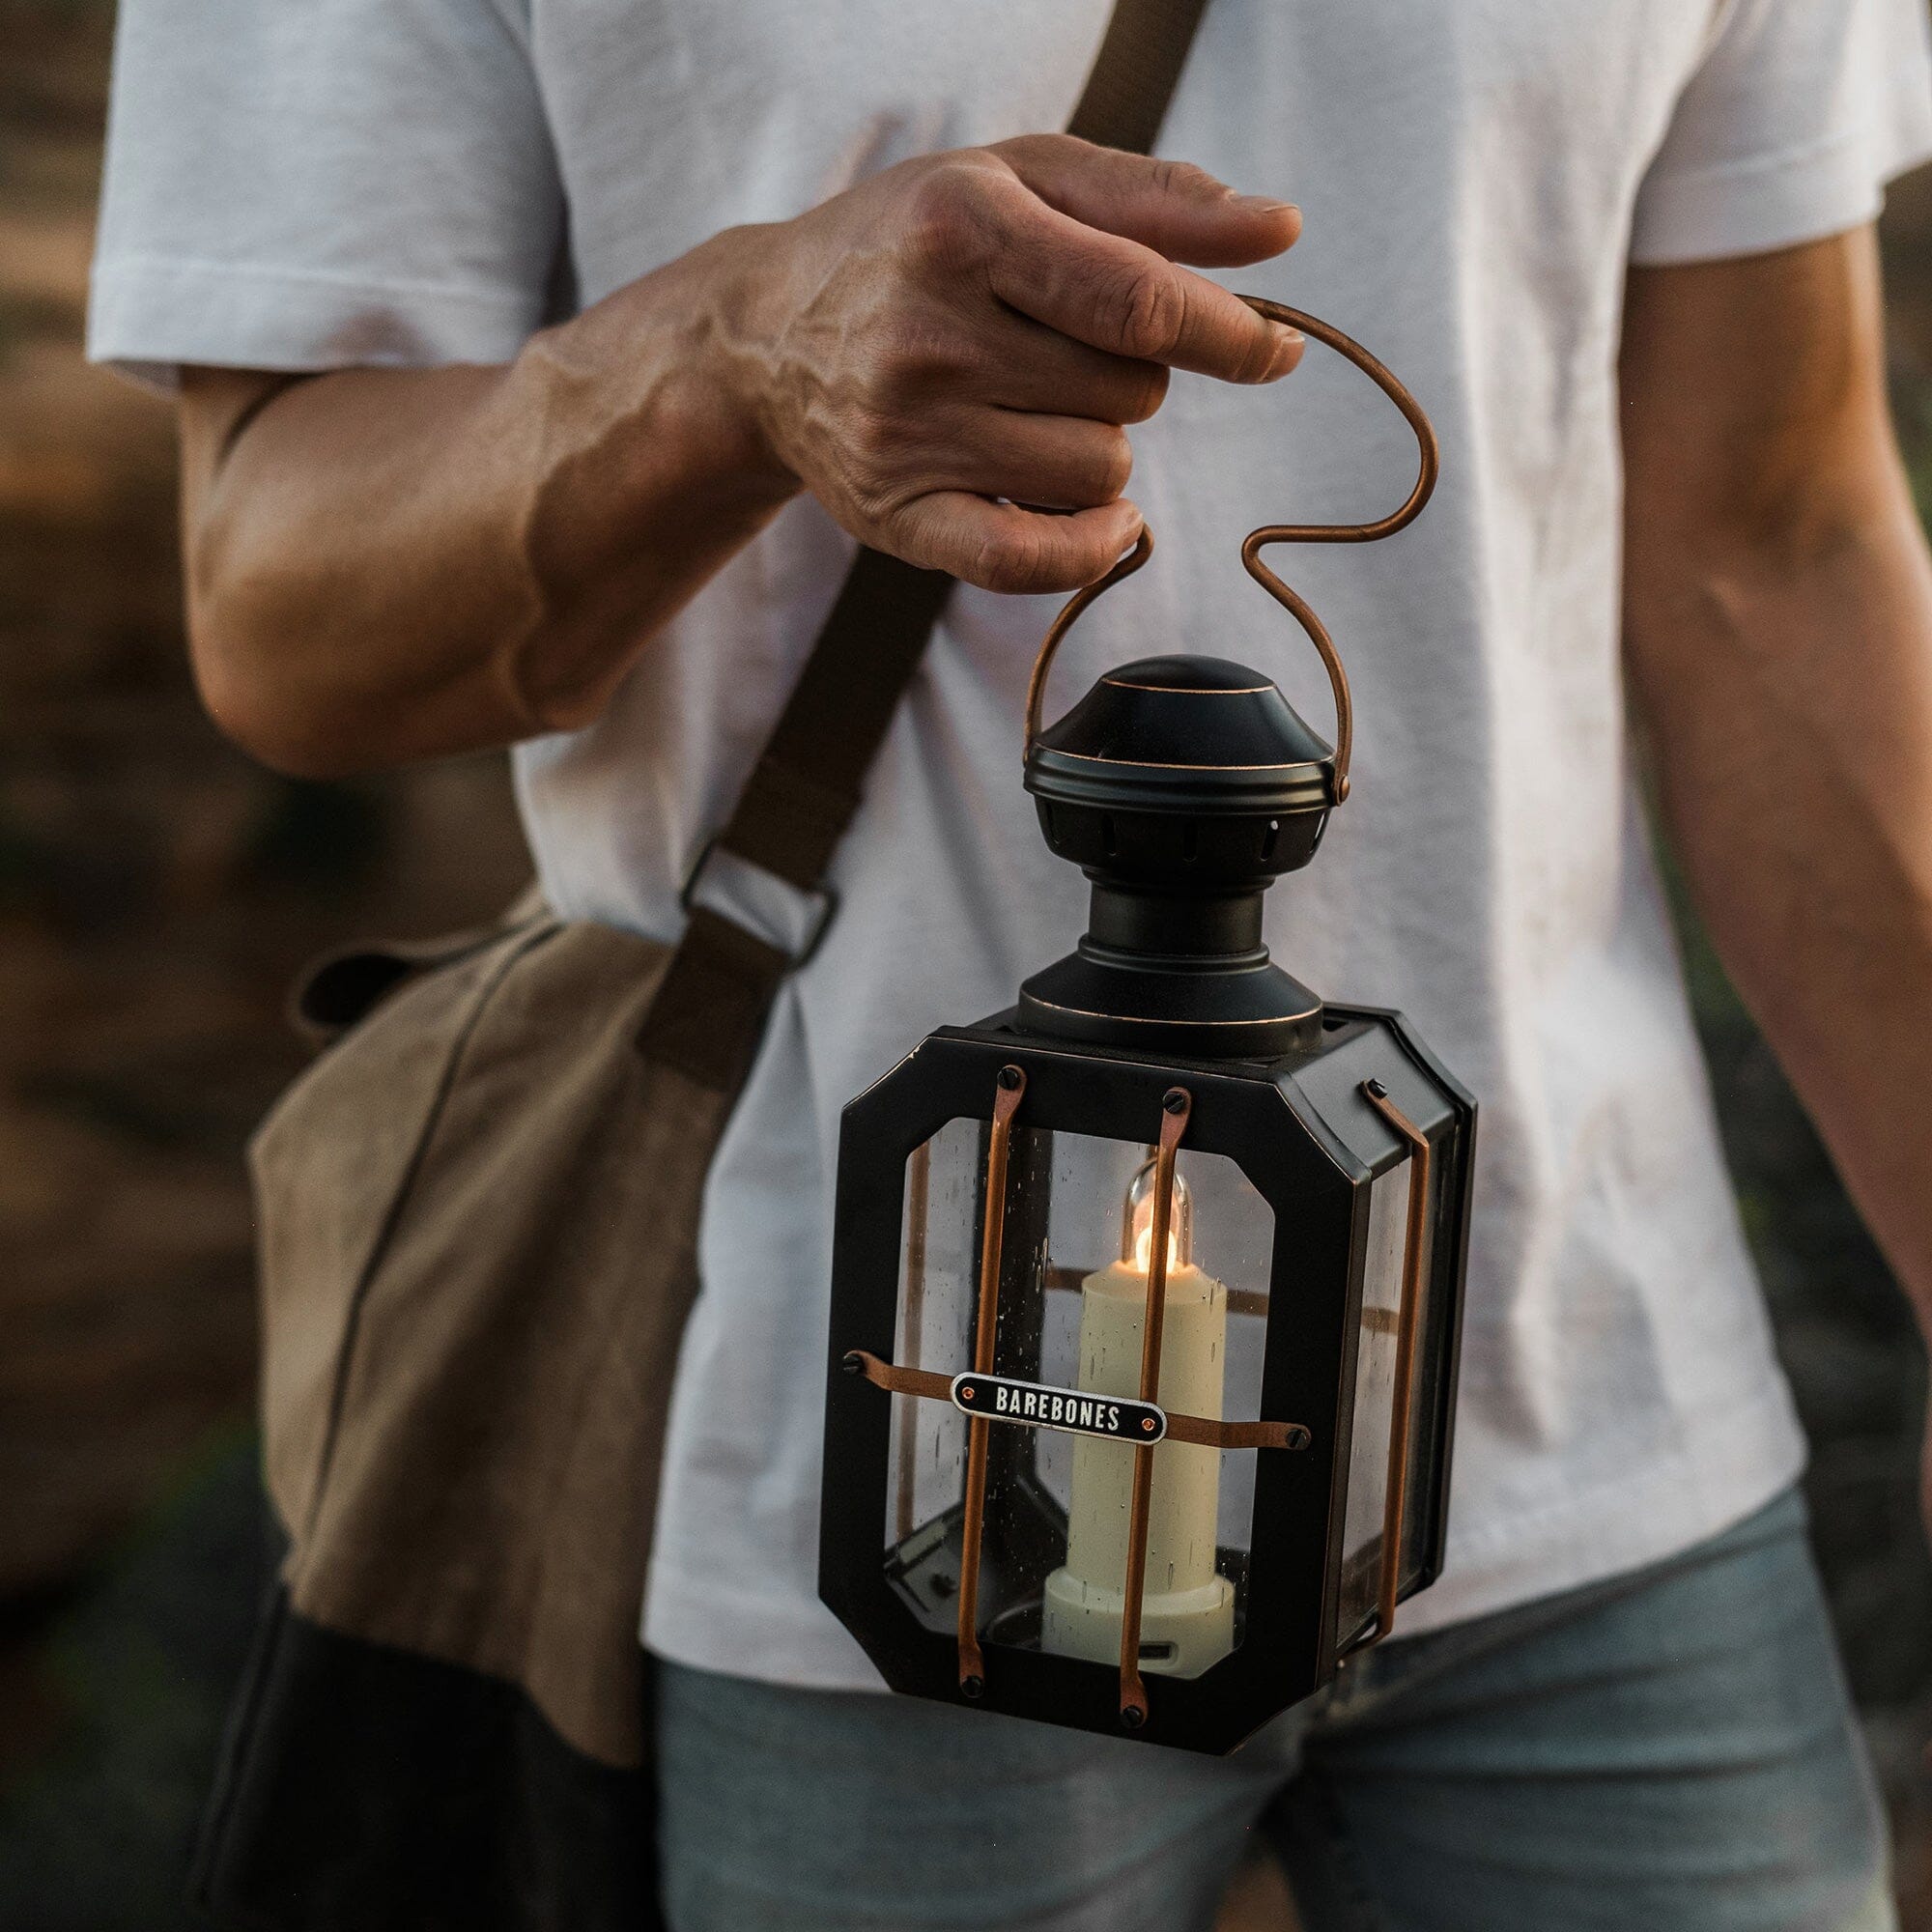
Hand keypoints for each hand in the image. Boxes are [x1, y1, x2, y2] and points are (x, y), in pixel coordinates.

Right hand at [709, 134, 1303, 592]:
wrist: (765, 337)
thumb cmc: (912, 244)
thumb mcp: (1019, 181)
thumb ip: (1154, 201)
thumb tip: (1279, 231)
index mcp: (965, 226)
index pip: (1139, 299)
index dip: (1229, 334)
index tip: (1274, 350)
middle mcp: (930, 332)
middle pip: (1130, 390)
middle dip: (1132, 374)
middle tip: (1066, 350)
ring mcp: (909, 433)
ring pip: (1099, 470)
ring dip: (1101, 445)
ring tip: (1036, 407)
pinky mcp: (899, 515)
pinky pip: (1030, 560)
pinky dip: (1090, 544)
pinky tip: (1106, 519)